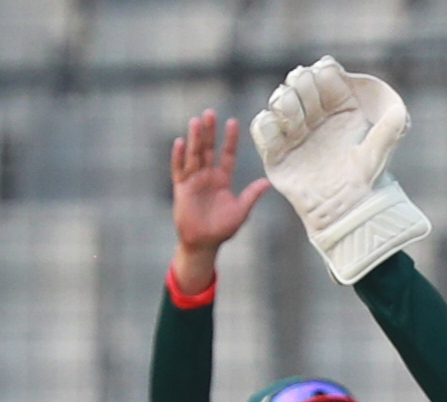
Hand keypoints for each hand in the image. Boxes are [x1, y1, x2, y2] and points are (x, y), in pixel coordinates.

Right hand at [170, 111, 269, 291]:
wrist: (204, 242)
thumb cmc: (223, 229)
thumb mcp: (241, 211)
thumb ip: (251, 195)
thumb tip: (268, 182)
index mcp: (223, 179)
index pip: (227, 155)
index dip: (230, 140)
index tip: (233, 122)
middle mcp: (207, 176)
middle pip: (208, 149)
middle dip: (209, 132)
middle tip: (210, 113)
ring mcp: (193, 180)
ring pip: (193, 155)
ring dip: (194, 138)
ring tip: (196, 121)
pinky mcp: (181, 188)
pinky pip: (179, 169)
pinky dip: (178, 157)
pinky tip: (180, 143)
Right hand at [250, 56, 429, 284]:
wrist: (344, 214)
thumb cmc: (364, 183)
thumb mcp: (376, 154)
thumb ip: (388, 131)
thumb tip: (400, 112)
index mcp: (340, 110)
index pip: (327, 79)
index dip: (324, 72)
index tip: (327, 73)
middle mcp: (316, 117)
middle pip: (301, 85)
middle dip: (302, 82)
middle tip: (305, 85)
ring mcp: (294, 133)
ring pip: (280, 103)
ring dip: (284, 100)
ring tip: (291, 109)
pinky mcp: (277, 153)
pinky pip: (263, 131)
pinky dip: (266, 124)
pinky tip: (275, 124)